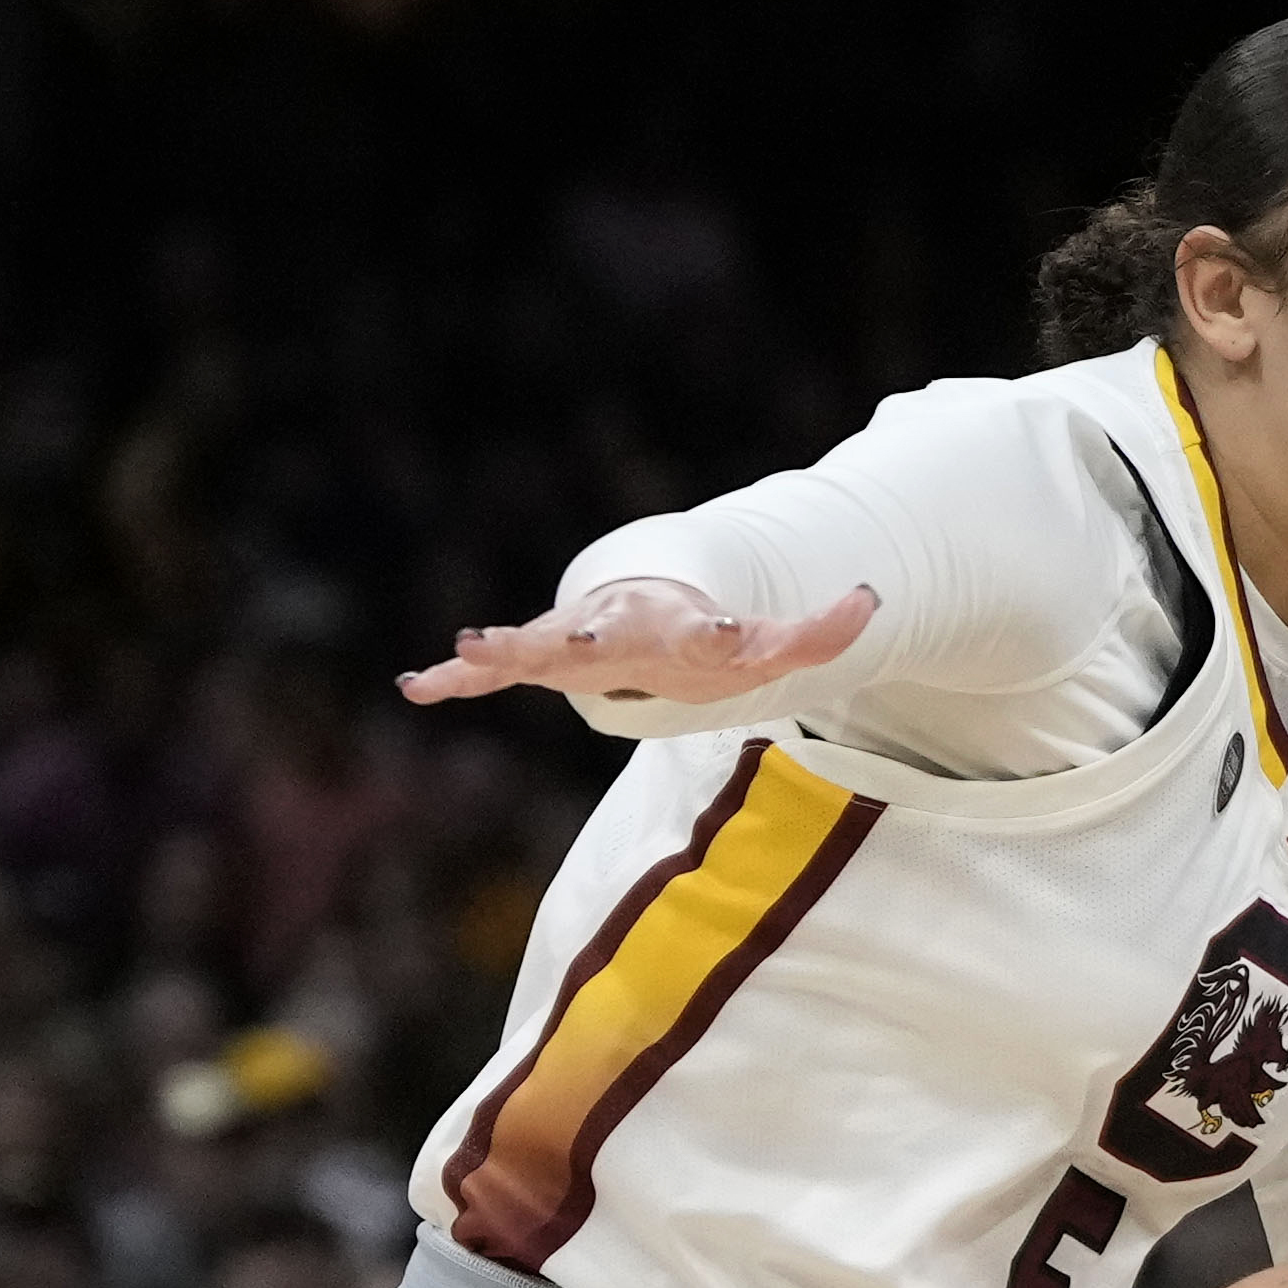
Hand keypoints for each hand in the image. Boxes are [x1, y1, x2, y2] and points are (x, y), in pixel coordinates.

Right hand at [402, 578, 877, 709]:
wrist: (646, 616)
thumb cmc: (711, 640)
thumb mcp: (773, 646)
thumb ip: (824, 631)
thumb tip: (871, 601)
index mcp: (679, 627)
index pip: (703, 631)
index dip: (716, 631)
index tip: (720, 630)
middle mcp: (619, 630)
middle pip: (604, 634)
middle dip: (588, 632)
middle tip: (574, 628)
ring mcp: (573, 644)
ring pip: (535, 647)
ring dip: (502, 650)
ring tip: (467, 648)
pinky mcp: (539, 660)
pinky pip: (491, 675)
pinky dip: (455, 679)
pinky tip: (416, 686)